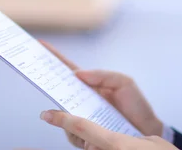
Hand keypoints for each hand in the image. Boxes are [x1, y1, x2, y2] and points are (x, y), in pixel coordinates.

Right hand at [39, 41, 163, 147]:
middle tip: (34, 71)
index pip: (68, 68)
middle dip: (44, 79)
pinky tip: (77, 125)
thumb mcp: (123, 82)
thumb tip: (77, 74)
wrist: (147, 131)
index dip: (54, 57)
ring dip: (59, 108)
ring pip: (61, 113)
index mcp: (91, 83)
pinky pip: (71, 132)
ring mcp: (82, 117)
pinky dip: (72, 128)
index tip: (39, 45)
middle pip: (57, 88)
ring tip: (70, 106)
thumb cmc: (136, 105)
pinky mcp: (85, 134)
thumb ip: (102, 75)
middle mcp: (82, 99)